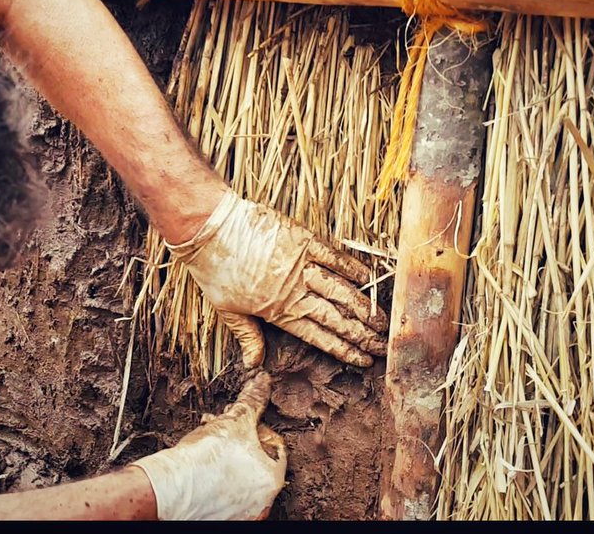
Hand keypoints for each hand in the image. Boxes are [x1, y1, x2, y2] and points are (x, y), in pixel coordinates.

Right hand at [131, 371, 286, 519]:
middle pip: (258, 460)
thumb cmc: (201, 458)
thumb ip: (253, 401)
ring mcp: (243, 512)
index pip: (275, 444)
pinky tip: (203, 465)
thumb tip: (263, 381)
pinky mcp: (223, 518)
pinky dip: (218, 476)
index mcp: (273, 478)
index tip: (239, 422)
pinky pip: (226, 491)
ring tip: (209, 443)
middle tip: (222, 429)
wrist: (168, 488)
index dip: (257, 426)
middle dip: (240, 439)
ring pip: (241, 474)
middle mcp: (263, 500)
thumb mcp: (234, 420)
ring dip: (228, 454)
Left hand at [167, 190, 387, 366]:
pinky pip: (334, 257)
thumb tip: (254, 365)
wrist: (210, 228)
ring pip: (341, 290)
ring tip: (382, 321)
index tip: (364, 360)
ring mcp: (302, 265)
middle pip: (336, 317)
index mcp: (278, 312)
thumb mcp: (227, 310)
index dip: (344, 349)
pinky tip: (367, 279)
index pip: (319, 336)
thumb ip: (248, 337)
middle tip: (383, 345)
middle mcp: (295, 291)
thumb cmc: (214, 269)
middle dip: (362, 334)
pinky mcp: (303, 241)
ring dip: (364, 307)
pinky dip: (352, 268)